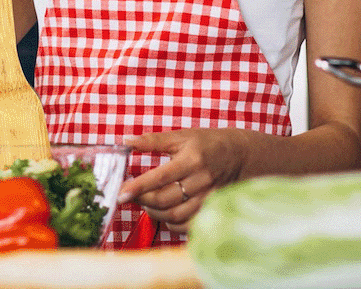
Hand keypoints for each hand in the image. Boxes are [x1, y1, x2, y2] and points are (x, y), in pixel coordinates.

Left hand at [118, 128, 249, 233]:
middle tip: (129, 194)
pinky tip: (162, 211)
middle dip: (142, 200)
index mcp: (191, 159)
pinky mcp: (212, 210)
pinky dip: (169, 223)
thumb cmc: (207, 143)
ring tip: (144, 201)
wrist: (239, 155)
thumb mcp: (181, 136)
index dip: (138, 187)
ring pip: (174, 215)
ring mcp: (208, 198)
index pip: (160, 177)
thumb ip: (153, 140)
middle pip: (164, 200)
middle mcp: (201, 180)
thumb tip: (126, 142)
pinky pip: (186, 225)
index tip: (121, 192)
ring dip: (153, 212)